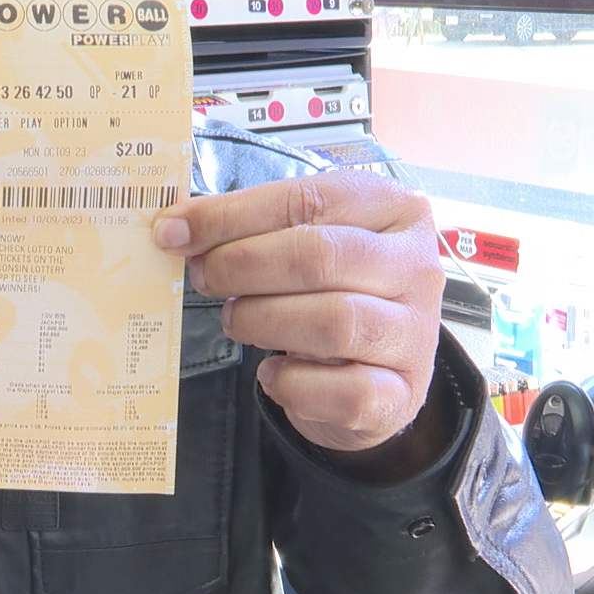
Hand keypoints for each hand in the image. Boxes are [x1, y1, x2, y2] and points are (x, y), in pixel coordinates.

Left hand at [154, 171, 444, 456]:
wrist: (370, 372)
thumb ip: (248, 228)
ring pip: (333, 321)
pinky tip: (274, 371)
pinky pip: (341, 390)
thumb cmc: (329, 293)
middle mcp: (416, 268)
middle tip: (205, 277)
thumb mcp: (298, 242)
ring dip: (262, 320)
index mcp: (395, 210)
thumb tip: (178, 227)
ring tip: (237, 320)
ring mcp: (415, 334)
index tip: (177, 231)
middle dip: (243, 266)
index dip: (233, 215)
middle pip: (320, 256)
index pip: (309, 198)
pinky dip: (292, 382)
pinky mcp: (402, 394)